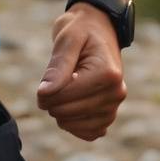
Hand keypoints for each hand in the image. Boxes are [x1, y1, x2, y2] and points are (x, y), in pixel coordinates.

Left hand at [37, 2, 126, 139]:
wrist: (98, 28)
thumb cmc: (81, 30)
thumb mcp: (67, 39)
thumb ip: (57, 66)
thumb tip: (44, 93)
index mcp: (108, 74)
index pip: (66, 97)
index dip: (46, 94)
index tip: (42, 84)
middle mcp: (117, 92)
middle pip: (70, 113)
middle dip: (52, 102)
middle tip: (50, 85)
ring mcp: (115, 105)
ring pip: (78, 126)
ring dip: (62, 114)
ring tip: (62, 93)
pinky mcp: (110, 114)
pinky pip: (91, 133)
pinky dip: (75, 125)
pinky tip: (69, 108)